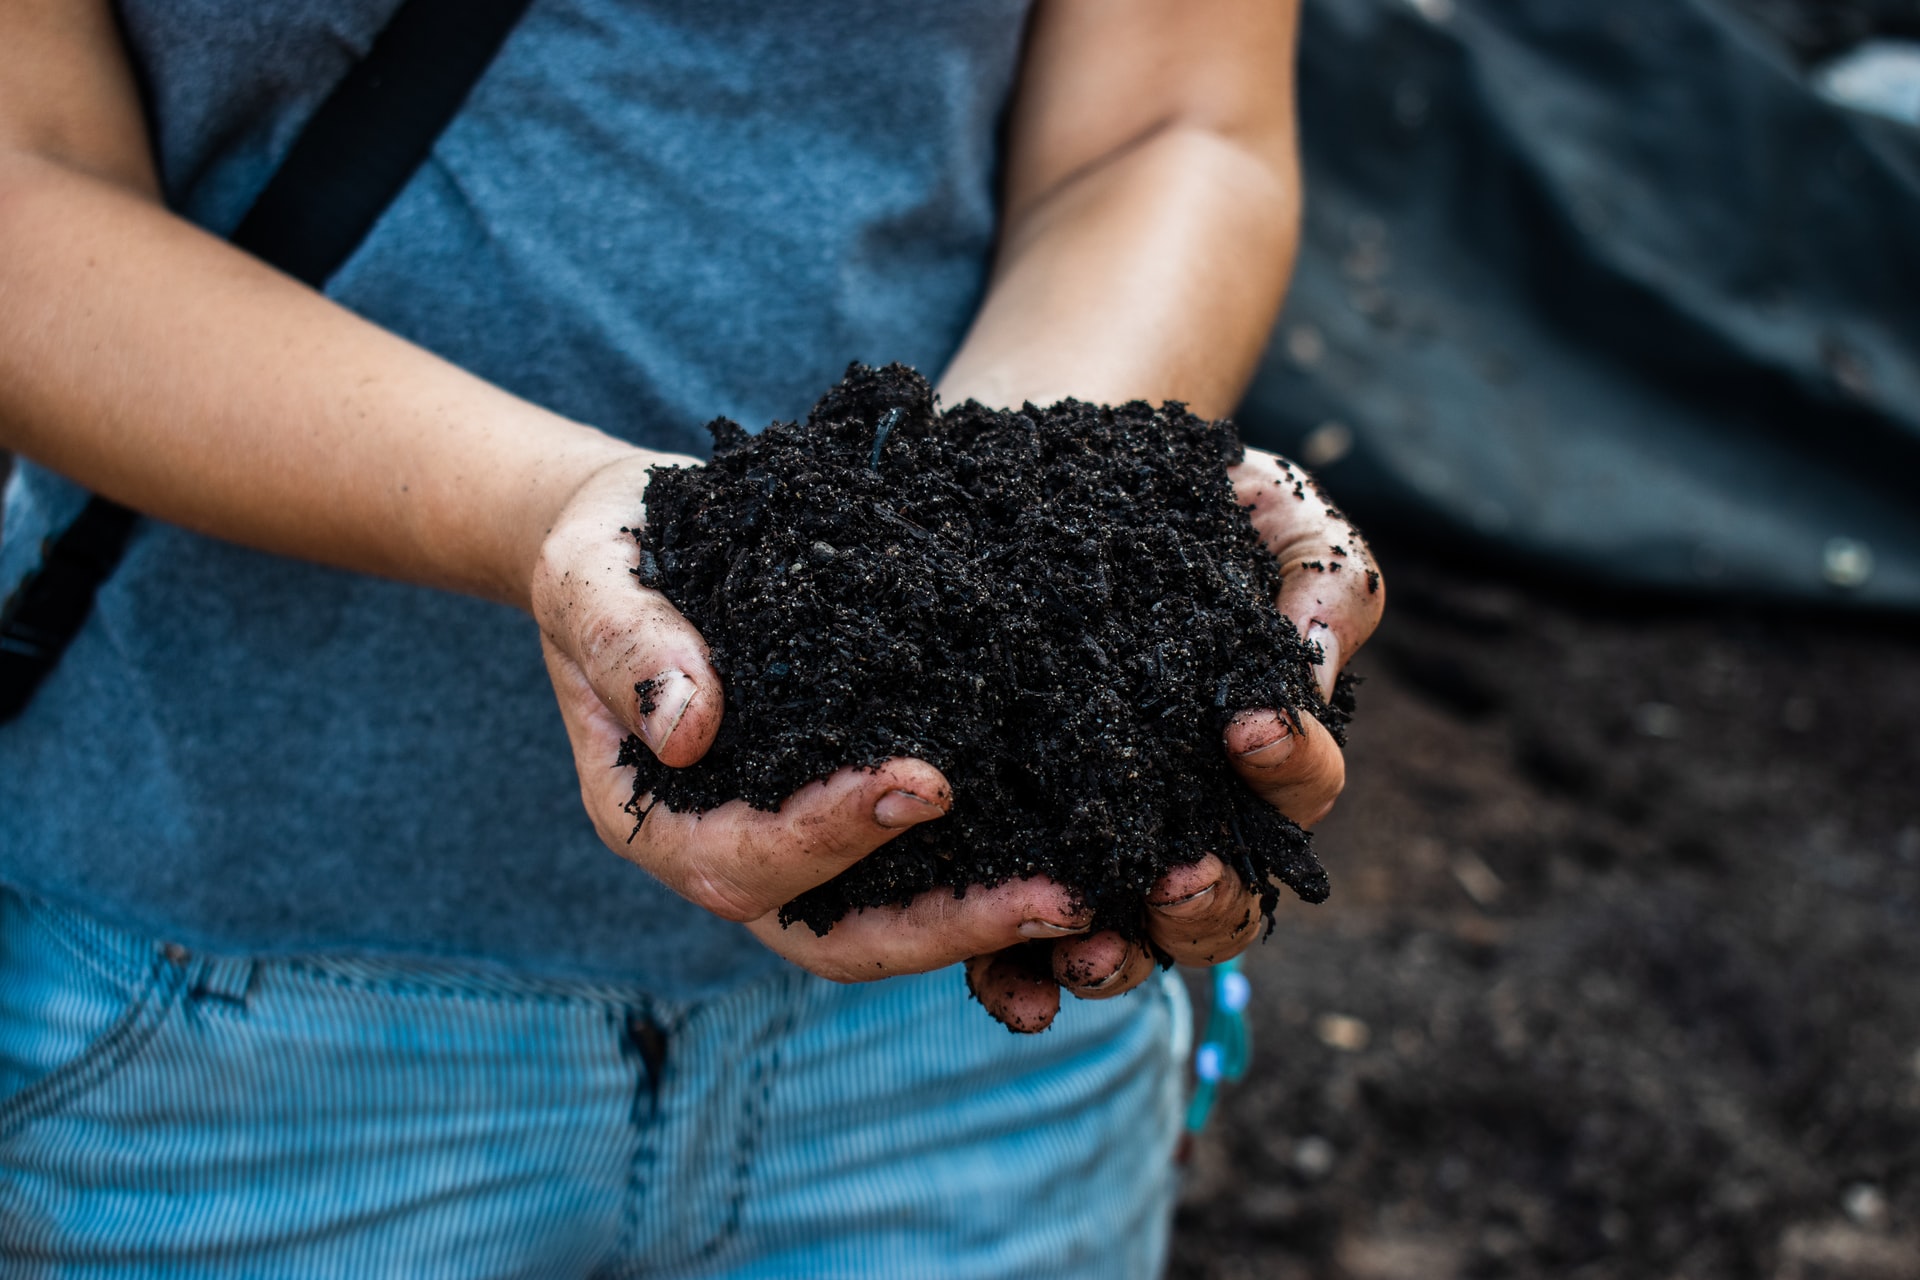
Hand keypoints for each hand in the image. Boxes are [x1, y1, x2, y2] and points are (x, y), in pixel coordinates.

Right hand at [531, 453, 1091, 983]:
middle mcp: (724, 850)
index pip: (742, 860)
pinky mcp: (845, 811)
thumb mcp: (594, 576)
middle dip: (941, 928)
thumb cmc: (608, 552)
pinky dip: (987, 875)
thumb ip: (628, 645)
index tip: (925, 783)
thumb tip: (688, 728)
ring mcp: (790, 842)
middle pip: (830, 936)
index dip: (829, 836)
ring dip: (982, 924)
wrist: (638, 539)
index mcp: (651, 817)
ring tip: (1083, 896)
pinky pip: (917, 868)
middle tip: (1056, 898)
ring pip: (885, 921)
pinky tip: (1071, 849)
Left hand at [975, 447, 1384, 1029]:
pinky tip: (1007, 987)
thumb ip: (1324, 584)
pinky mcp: (1019, 852)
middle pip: (1225, 901)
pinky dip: (1021, 979)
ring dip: (1120, 960)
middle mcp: (1192, 816)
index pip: (1301, 781)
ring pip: (1134, 939)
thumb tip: (1310, 679)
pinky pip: (1024, 942)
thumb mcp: (1279, 515)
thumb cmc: (1198, 506)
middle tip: (1180, 878)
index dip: (1289, 763)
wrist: (1070, 492)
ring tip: (1088, 953)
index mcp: (1266, 752)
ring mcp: (1106, 845)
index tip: (1249, 723)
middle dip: (1210, 903)